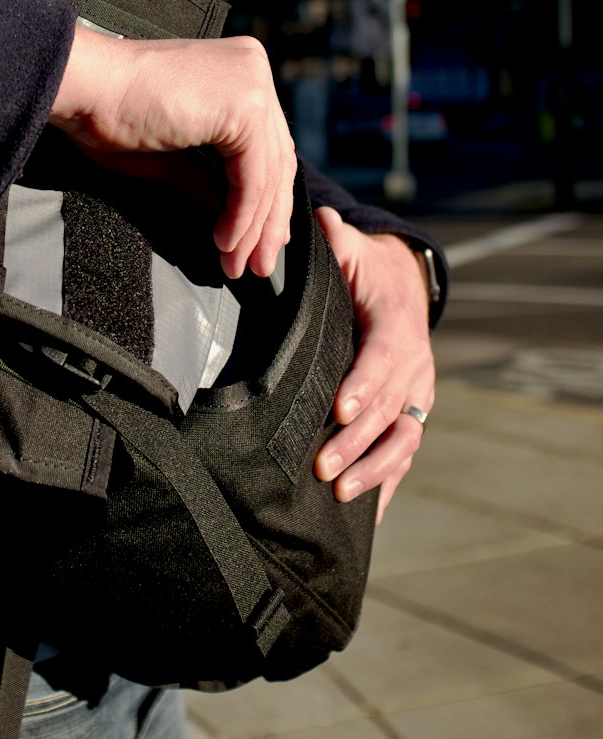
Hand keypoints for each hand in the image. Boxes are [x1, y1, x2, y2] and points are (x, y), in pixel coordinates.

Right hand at [49, 25, 295, 279]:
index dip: (268, 200)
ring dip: (253, 229)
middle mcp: (253, 67)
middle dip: (266, 221)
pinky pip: (253, 177)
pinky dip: (241, 217)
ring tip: (236, 265)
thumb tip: (242, 223)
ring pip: (268, 174)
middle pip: (276, 160)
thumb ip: (212, 180)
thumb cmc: (113, 115)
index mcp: (240, 67)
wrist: (84, 88)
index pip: (268, 144)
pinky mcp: (246, 106)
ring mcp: (253, 83)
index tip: (258, 241)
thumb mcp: (176, 156)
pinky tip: (224, 243)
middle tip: (258, 265)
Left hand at [313, 207, 434, 522]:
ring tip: (341, 492)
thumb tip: (322, 221)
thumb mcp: (353, 250)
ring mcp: (416, 394)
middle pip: (389, 408)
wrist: (403, 287)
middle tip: (323, 467)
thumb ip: (336, 240)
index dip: (364, 384)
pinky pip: (405, 454)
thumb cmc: (366, 271)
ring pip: (403, 438)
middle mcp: (414, 365)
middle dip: (358, 441)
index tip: (340, 409)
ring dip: (374, 469)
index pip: (383, 357)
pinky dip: (388, 484)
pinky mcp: (411, 414)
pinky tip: (367, 517)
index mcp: (396, 325)